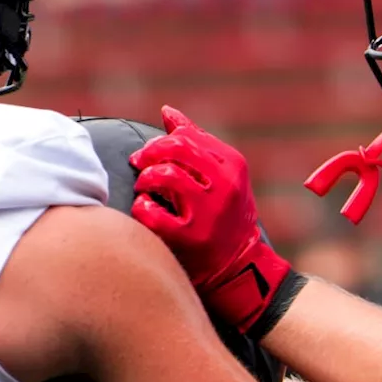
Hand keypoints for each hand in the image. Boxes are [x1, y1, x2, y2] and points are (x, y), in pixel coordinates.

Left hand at [130, 106, 299, 335]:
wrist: (241, 269)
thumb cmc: (226, 216)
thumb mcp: (224, 176)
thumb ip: (197, 143)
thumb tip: (167, 111)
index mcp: (234, 166)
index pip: (187, 136)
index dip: (160, 142)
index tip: (150, 154)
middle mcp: (225, 186)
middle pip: (176, 149)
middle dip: (149, 154)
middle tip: (139, 165)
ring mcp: (209, 212)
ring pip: (165, 176)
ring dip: (145, 179)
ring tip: (144, 189)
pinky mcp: (192, 238)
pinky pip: (152, 212)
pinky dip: (142, 208)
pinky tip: (146, 211)